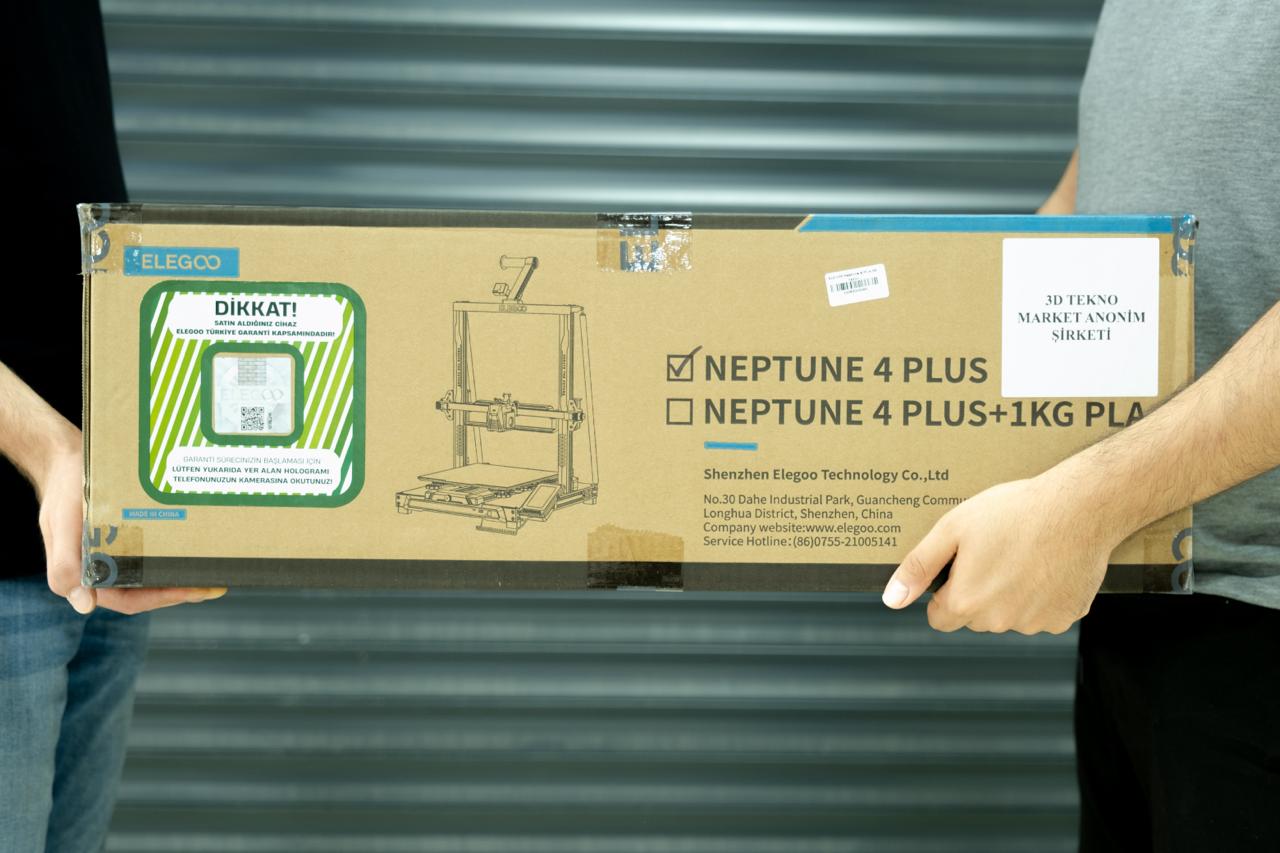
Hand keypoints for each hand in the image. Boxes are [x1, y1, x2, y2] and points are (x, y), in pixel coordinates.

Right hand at [39, 436, 226, 614]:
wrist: (66, 460)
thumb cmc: (65, 490)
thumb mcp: (62, 524)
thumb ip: (66, 565)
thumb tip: (84, 605)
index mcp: (83, 576)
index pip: (129, 599)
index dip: (162, 598)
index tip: (194, 590)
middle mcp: (100, 571)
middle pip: (146, 591)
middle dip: (180, 590)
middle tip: (214, 584)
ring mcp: (114, 556)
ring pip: (150, 576)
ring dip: (179, 577)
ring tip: (212, 572)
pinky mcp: (124, 540)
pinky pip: (150, 555)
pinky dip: (170, 556)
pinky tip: (194, 551)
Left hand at [880, 472, 1117, 634]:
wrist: (1079, 506)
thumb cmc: (1012, 511)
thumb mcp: (952, 529)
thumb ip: (919, 567)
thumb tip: (892, 599)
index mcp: (967, 602)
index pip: (939, 618)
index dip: (944, 592)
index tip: (959, 567)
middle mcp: (1000, 621)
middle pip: (974, 617)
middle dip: (976, 592)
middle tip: (993, 551)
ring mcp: (1036, 622)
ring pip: (1008, 616)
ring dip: (1009, 594)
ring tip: (1022, 553)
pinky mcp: (1066, 617)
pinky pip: (1042, 613)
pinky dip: (1042, 594)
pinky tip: (1046, 563)